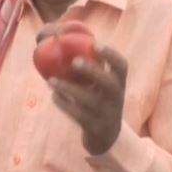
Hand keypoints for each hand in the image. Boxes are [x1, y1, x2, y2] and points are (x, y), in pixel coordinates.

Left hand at [39, 26, 126, 155]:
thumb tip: (55, 34)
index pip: (121, 66)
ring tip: (50, 80)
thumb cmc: (95, 99)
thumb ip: (83, 61)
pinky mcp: (95, 128)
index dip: (111, 55)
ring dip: (69, 89)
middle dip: (93, 71)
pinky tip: (53, 96)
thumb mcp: (97, 83)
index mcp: (119, 83)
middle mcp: (116, 98)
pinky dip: (65, 105)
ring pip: (89, 102)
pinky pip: (79, 116)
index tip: (95, 44)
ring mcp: (107, 115)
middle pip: (109, 84)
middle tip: (74, 62)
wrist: (105, 137)